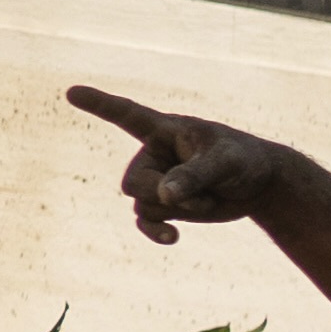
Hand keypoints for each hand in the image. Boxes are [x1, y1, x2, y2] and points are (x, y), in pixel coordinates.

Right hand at [68, 86, 297, 243]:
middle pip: (133, 181)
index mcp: (164, 130)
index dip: (98, 104)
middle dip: (162, 193)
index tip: (72, 92)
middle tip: (201, 195)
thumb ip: (194, 175)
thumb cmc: (243, 160)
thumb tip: (164, 195)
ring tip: (209, 200)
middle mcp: (153, 154)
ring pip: (143, 203)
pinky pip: (145, 221)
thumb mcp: (225, 163)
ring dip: (179, 210)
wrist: (258, 184)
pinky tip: (173, 239)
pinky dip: (157, 232)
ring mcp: (156, 180)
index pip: (125, 115)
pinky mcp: (164, 204)